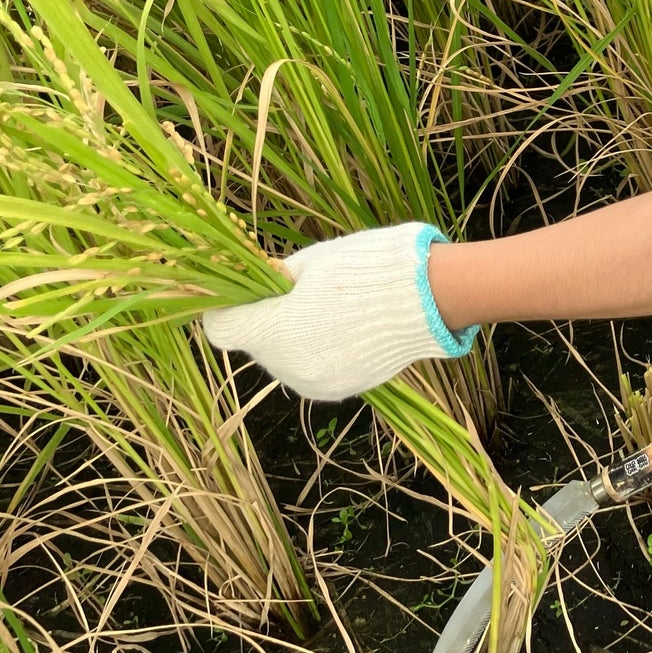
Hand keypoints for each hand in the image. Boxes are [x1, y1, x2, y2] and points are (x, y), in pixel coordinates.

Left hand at [201, 223, 476, 401]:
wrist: (429, 297)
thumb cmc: (366, 268)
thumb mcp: (312, 262)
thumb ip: (276, 281)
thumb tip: (261, 285)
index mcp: (274, 330)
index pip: (222, 329)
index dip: (227, 309)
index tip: (243, 295)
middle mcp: (289, 366)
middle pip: (257, 346)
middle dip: (269, 322)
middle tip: (299, 296)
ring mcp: (318, 383)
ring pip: (286, 361)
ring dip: (295, 340)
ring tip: (330, 313)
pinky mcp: (343, 390)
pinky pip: (315, 371)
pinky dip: (322, 353)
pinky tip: (349, 330)